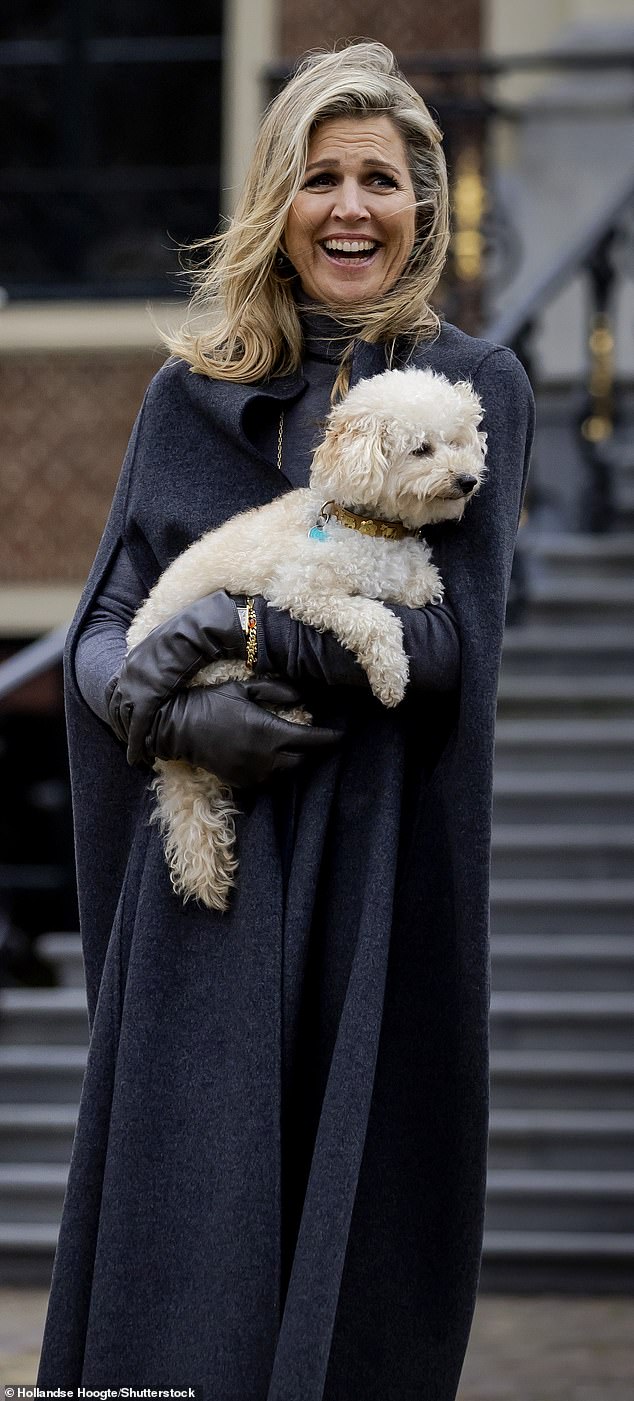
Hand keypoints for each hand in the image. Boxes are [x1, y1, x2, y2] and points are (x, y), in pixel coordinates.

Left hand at [105, 590, 245, 763]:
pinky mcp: (146, 699)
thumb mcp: (166, 645)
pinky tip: (138, 758)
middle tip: (125, 740)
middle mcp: (127, 675)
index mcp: (131, 661)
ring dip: (127, 739)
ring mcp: (134, 687)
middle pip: (115, 708)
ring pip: (123, 721)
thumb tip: (170, 655)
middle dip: (119, 726)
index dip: (116, 706)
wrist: (188, 635)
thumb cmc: (185, 636)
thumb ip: (161, 655)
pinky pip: (137, 728)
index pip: (113, 689)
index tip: (120, 719)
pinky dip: (136, 744)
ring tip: (135, 753)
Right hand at [144, 676, 341, 786]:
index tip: (341, 736)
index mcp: (268, 732)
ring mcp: (252, 773)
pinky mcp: (241, 781)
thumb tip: (304, 696)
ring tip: (294, 746)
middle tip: (317, 739)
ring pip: (287, 771)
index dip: (329, 739)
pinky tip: (270, 755)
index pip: (311, 740)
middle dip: (313, 751)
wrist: (177, 728)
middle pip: (302, 760)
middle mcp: (264, 757)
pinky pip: (268, 778)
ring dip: (294, 760)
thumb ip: (276, 691)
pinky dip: (275, 768)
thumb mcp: (244, 688)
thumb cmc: (212, 702)